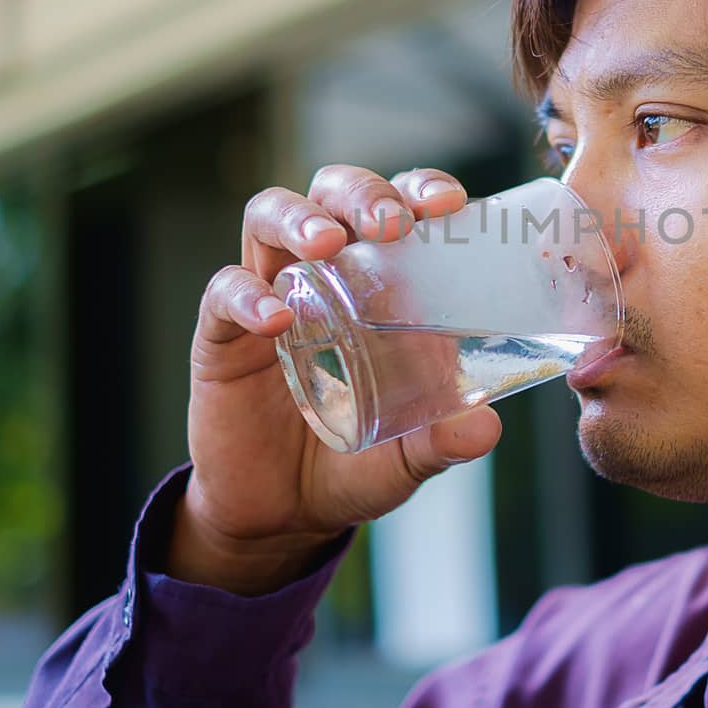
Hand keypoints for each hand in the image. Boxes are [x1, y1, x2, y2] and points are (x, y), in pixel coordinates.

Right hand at [167, 165, 502, 594]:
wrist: (283, 517)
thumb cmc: (354, 466)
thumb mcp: (407, 457)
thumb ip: (442, 441)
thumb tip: (485, 427)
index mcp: (378, 282)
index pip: (397, 208)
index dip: (420, 189)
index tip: (451, 203)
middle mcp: (323, 274)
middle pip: (331, 193)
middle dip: (361, 192)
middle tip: (390, 222)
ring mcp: (269, 296)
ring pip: (268, 217)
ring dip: (299, 218)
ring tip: (327, 243)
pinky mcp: (222, 337)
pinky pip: (223, 294)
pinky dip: (247, 297)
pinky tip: (276, 319)